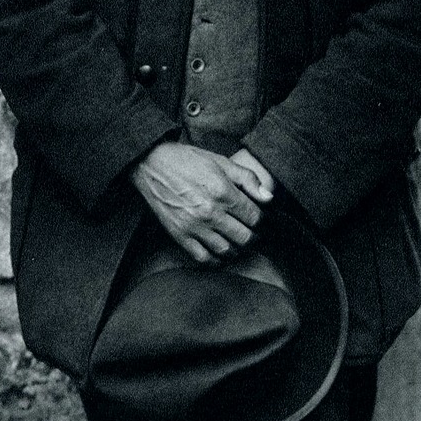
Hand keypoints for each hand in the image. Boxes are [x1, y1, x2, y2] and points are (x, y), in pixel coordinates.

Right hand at [132, 142, 272, 262]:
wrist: (152, 164)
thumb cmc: (187, 160)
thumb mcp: (221, 161)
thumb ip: (248, 179)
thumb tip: (269, 198)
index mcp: (222, 192)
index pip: (255, 217)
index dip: (263, 221)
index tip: (261, 220)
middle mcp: (210, 212)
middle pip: (244, 238)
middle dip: (254, 237)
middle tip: (254, 233)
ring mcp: (194, 226)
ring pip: (226, 251)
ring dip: (238, 250)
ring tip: (239, 242)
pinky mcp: (180, 235)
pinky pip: (203, 258)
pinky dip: (216, 260)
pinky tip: (221, 253)